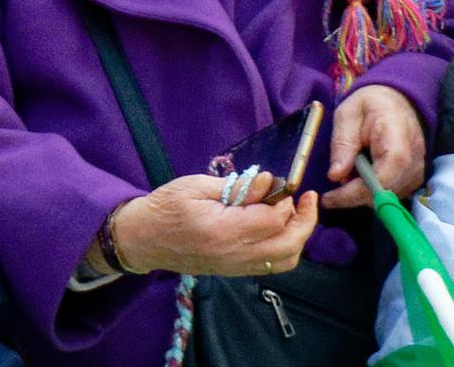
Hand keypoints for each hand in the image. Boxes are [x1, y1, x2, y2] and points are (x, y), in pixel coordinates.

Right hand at [110, 174, 317, 277]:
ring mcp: (237, 267)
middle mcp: (235, 255)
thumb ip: (236, 187)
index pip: (271, 221)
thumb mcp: (196, 185)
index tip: (285, 183)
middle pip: (288, 246)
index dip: (284, 201)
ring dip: (299, 237)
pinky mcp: (236, 271)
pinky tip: (281, 227)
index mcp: (223, 231)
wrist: (144, 239)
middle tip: (308, 199)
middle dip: (305, 222)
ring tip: (299, 213)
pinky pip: (272, 265)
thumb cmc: (165, 206)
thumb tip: (268, 182)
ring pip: (285, 261)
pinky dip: (285, 247)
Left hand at [323, 84, 424, 208]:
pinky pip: (393, 194)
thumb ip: (343, 144)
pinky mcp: (415, 178)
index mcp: (396, 142)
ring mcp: (418, 172)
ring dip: (364, 195)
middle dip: (355, 197)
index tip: (330, 198)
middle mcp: (413, 162)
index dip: (354, 193)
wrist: (397, 99)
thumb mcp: (348, 114)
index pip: (380, 180)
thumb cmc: (371, 104)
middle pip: (385, 195)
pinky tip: (360, 179)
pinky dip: (374, 191)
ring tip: (345, 179)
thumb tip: (335, 176)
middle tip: (331, 193)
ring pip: (389, 199)